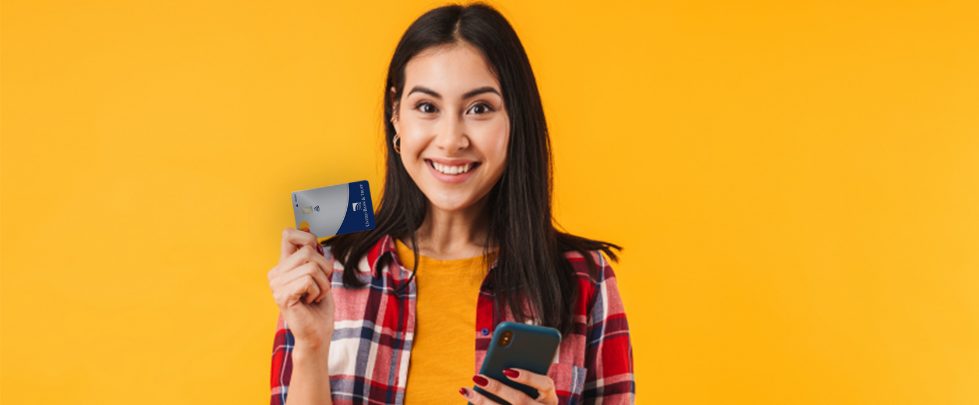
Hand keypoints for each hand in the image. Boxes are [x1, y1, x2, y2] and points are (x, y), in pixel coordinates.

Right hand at [267, 227, 334, 349]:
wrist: (317, 333)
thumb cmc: (320, 305)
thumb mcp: (320, 274)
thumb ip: (313, 255)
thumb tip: (309, 233)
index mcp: (283, 265)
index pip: (289, 234)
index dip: (307, 237)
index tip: (317, 254)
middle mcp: (276, 273)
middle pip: (308, 251)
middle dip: (325, 269)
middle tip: (319, 287)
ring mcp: (276, 285)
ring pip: (311, 266)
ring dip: (323, 283)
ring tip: (315, 296)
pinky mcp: (282, 296)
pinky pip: (308, 280)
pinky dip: (318, 291)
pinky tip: (310, 302)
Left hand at [459, 368, 557, 404]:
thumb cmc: (535, 397)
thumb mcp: (537, 389)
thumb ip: (526, 375)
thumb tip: (501, 364)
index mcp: (551, 398)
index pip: (545, 384)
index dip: (528, 377)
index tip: (507, 370)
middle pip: (519, 400)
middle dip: (497, 388)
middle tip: (478, 377)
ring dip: (482, 401)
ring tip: (466, 390)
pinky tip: (469, 400)